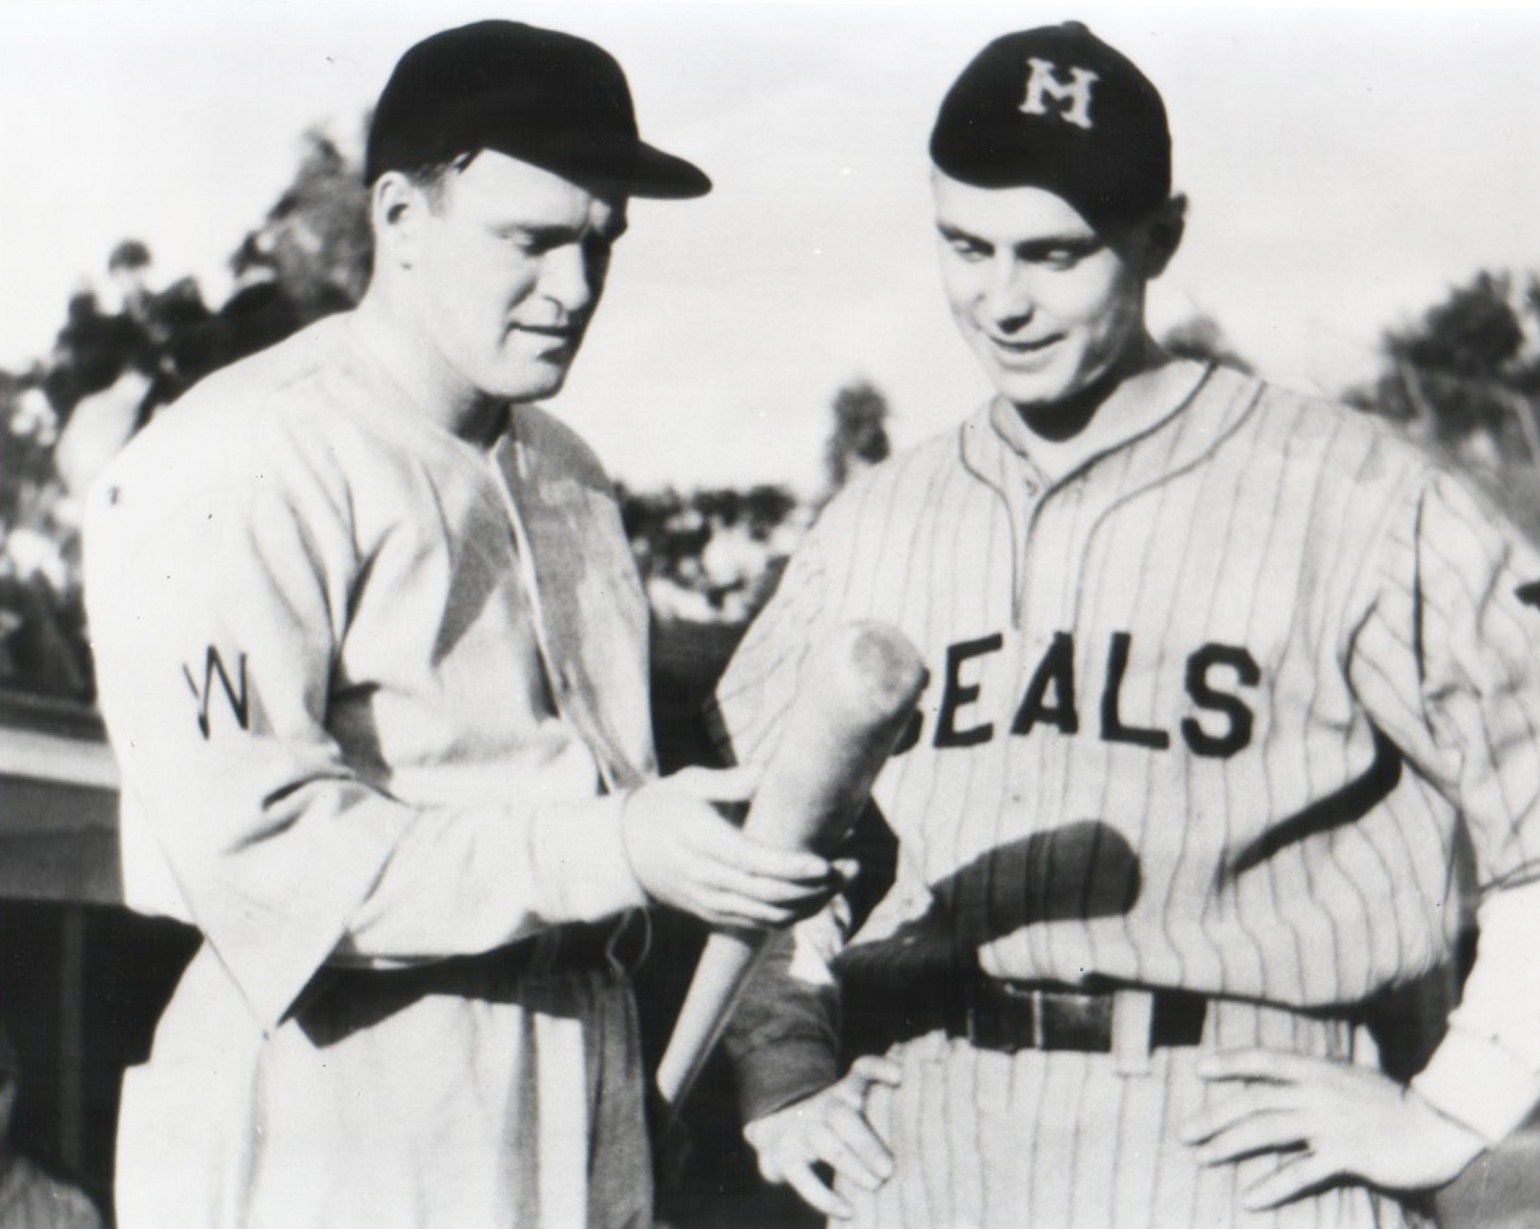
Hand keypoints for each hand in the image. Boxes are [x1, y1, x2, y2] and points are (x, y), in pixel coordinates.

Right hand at [622, 767, 849, 928]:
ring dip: (813, 903)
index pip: (751, 863)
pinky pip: (761, 925)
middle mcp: (707, 879)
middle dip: (815, 887)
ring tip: (844, 878)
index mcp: (701, 843)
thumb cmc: (663, 807)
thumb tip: (768, 772)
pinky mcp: (716, 916)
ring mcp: (711, 903)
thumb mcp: (687, 784)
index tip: (824, 863)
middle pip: (768, 895)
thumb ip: (729, 782)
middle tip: (851, 865)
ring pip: (770, 916)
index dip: (790, 867)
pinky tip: (820, 895)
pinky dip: (794, 914)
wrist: (624, 852)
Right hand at [743, 1055, 901, 1219]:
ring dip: (851, 1165)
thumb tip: (938, 1108)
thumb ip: (882, 1112)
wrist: (774, 1130)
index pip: (861, 1071)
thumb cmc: (835, 1129)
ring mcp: (799, 1129)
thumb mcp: (853, 1112)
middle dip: (866, 1143)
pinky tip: (847, 1211)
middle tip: (889, 1170)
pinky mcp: (781, 1156)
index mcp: (845, 1094)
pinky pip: (802, 1177)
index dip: (877, 1068)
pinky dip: (823, 1197)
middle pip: (842, 1117)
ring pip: (824, 1143)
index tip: (899, 1076)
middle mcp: (822, 1108)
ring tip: (875, 1186)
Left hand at [1179, 1049, 1487, 1209]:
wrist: (1440, 1130)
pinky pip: (1300, 1171)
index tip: (1199, 1070)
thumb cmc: (1392, 1107)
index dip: (1229, 1062)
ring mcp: (1331, 1122)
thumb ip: (1315, 1080)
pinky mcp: (1347, 1155)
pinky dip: (1272, 1185)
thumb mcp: (1349, 1080)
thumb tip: (1282, 1081)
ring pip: (1267, 1129)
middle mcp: (1318, 1091)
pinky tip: (1250, 1198)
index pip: (1264, 1059)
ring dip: (1230, 1144)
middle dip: (1215, 1115)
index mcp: (1318, 1069)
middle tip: (1184, 1132)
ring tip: (1203, 1157)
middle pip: (1254, 1099)